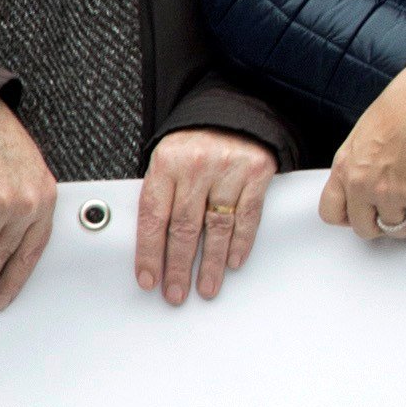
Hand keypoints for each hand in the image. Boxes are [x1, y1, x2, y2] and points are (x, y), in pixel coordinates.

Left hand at [131, 129, 274, 304]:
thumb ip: (161, 195)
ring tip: (206, 286)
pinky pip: (247, 216)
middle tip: (176, 293)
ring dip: (210, 263)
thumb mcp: (166, 160)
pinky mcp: (256, 173)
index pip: (153, 217)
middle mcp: (196, 166)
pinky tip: (233, 261)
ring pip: (216, 227)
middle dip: (178, 267)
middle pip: (184, 228)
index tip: (148, 279)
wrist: (234, 114)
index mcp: (166, 163)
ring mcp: (228, 169)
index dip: (149, 253)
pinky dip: (240, 242)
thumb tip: (151, 246)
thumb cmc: (195, 144)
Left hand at [319, 57, 405, 245]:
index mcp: (345, 166)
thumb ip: (362, 162)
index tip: (367, 216)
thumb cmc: (403, 105)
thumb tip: (375, 178)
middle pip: (365, 228)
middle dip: (386, 226)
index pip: (331, 212)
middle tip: (402, 215)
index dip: (351, 219)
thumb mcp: (365, 134)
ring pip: (397, 228)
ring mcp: (387, 191)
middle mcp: (360, 183)